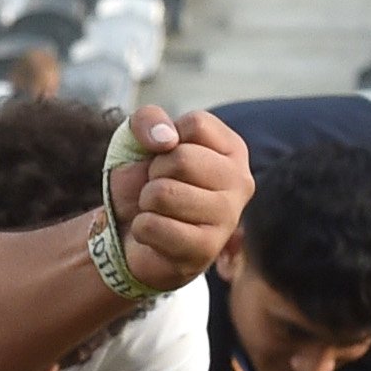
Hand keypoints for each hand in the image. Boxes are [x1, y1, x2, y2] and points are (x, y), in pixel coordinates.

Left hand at [101, 107, 253, 296]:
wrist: (129, 233)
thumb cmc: (142, 182)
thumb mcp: (138, 140)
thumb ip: (148, 120)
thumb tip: (166, 139)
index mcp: (232, 150)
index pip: (195, 124)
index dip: (164, 140)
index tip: (165, 158)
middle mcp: (240, 182)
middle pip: (181, 158)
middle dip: (153, 173)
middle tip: (158, 188)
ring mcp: (228, 218)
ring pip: (164, 193)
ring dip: (146, 202)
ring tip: (158, 210)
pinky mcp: (207, 249)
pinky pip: (154, 226)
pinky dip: (142, 227)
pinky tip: (155, 234)